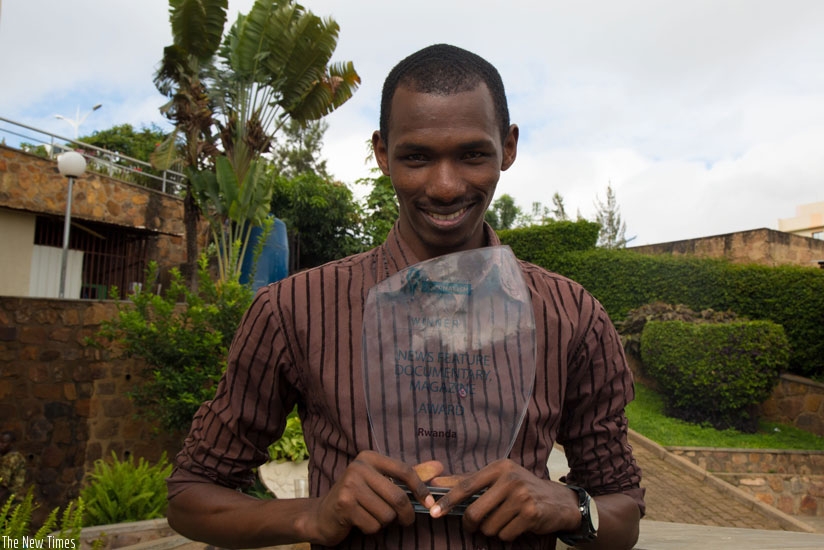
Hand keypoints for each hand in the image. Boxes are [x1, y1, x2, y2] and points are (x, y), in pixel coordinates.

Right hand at [306, 451, 439, 545]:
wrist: (323, 515)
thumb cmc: (357, 498)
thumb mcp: (382, 482)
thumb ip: (409, 476)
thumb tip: (439, 467)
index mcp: (369, 458)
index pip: (404, 471)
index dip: (421, 489)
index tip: (430, 504)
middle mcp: (358, 467)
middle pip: (397, 497)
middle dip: (406, 514)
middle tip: (405, 521)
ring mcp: (349, 485)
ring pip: (386, 514)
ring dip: (384, 522)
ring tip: (371, 516)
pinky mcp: (344, 505)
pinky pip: (373, 524)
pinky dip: (372, 529)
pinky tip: (360, 522)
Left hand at [428, 459, 579, 541]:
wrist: (558, 501)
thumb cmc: (521, 489)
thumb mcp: (497, 478)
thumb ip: (468, 481)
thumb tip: (436, 483)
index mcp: (499, 467)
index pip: (466, 485)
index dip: (448, 500)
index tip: (434, 512)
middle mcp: (510, 478)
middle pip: (475, 512)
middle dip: (471, 524)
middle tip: (475, 526)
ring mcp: (522, 495)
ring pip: (489, 527)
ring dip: (492, 530)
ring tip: (505, 520)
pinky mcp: (531, 513)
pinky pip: (505, 534)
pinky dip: (507, 535)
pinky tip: (517, 525)